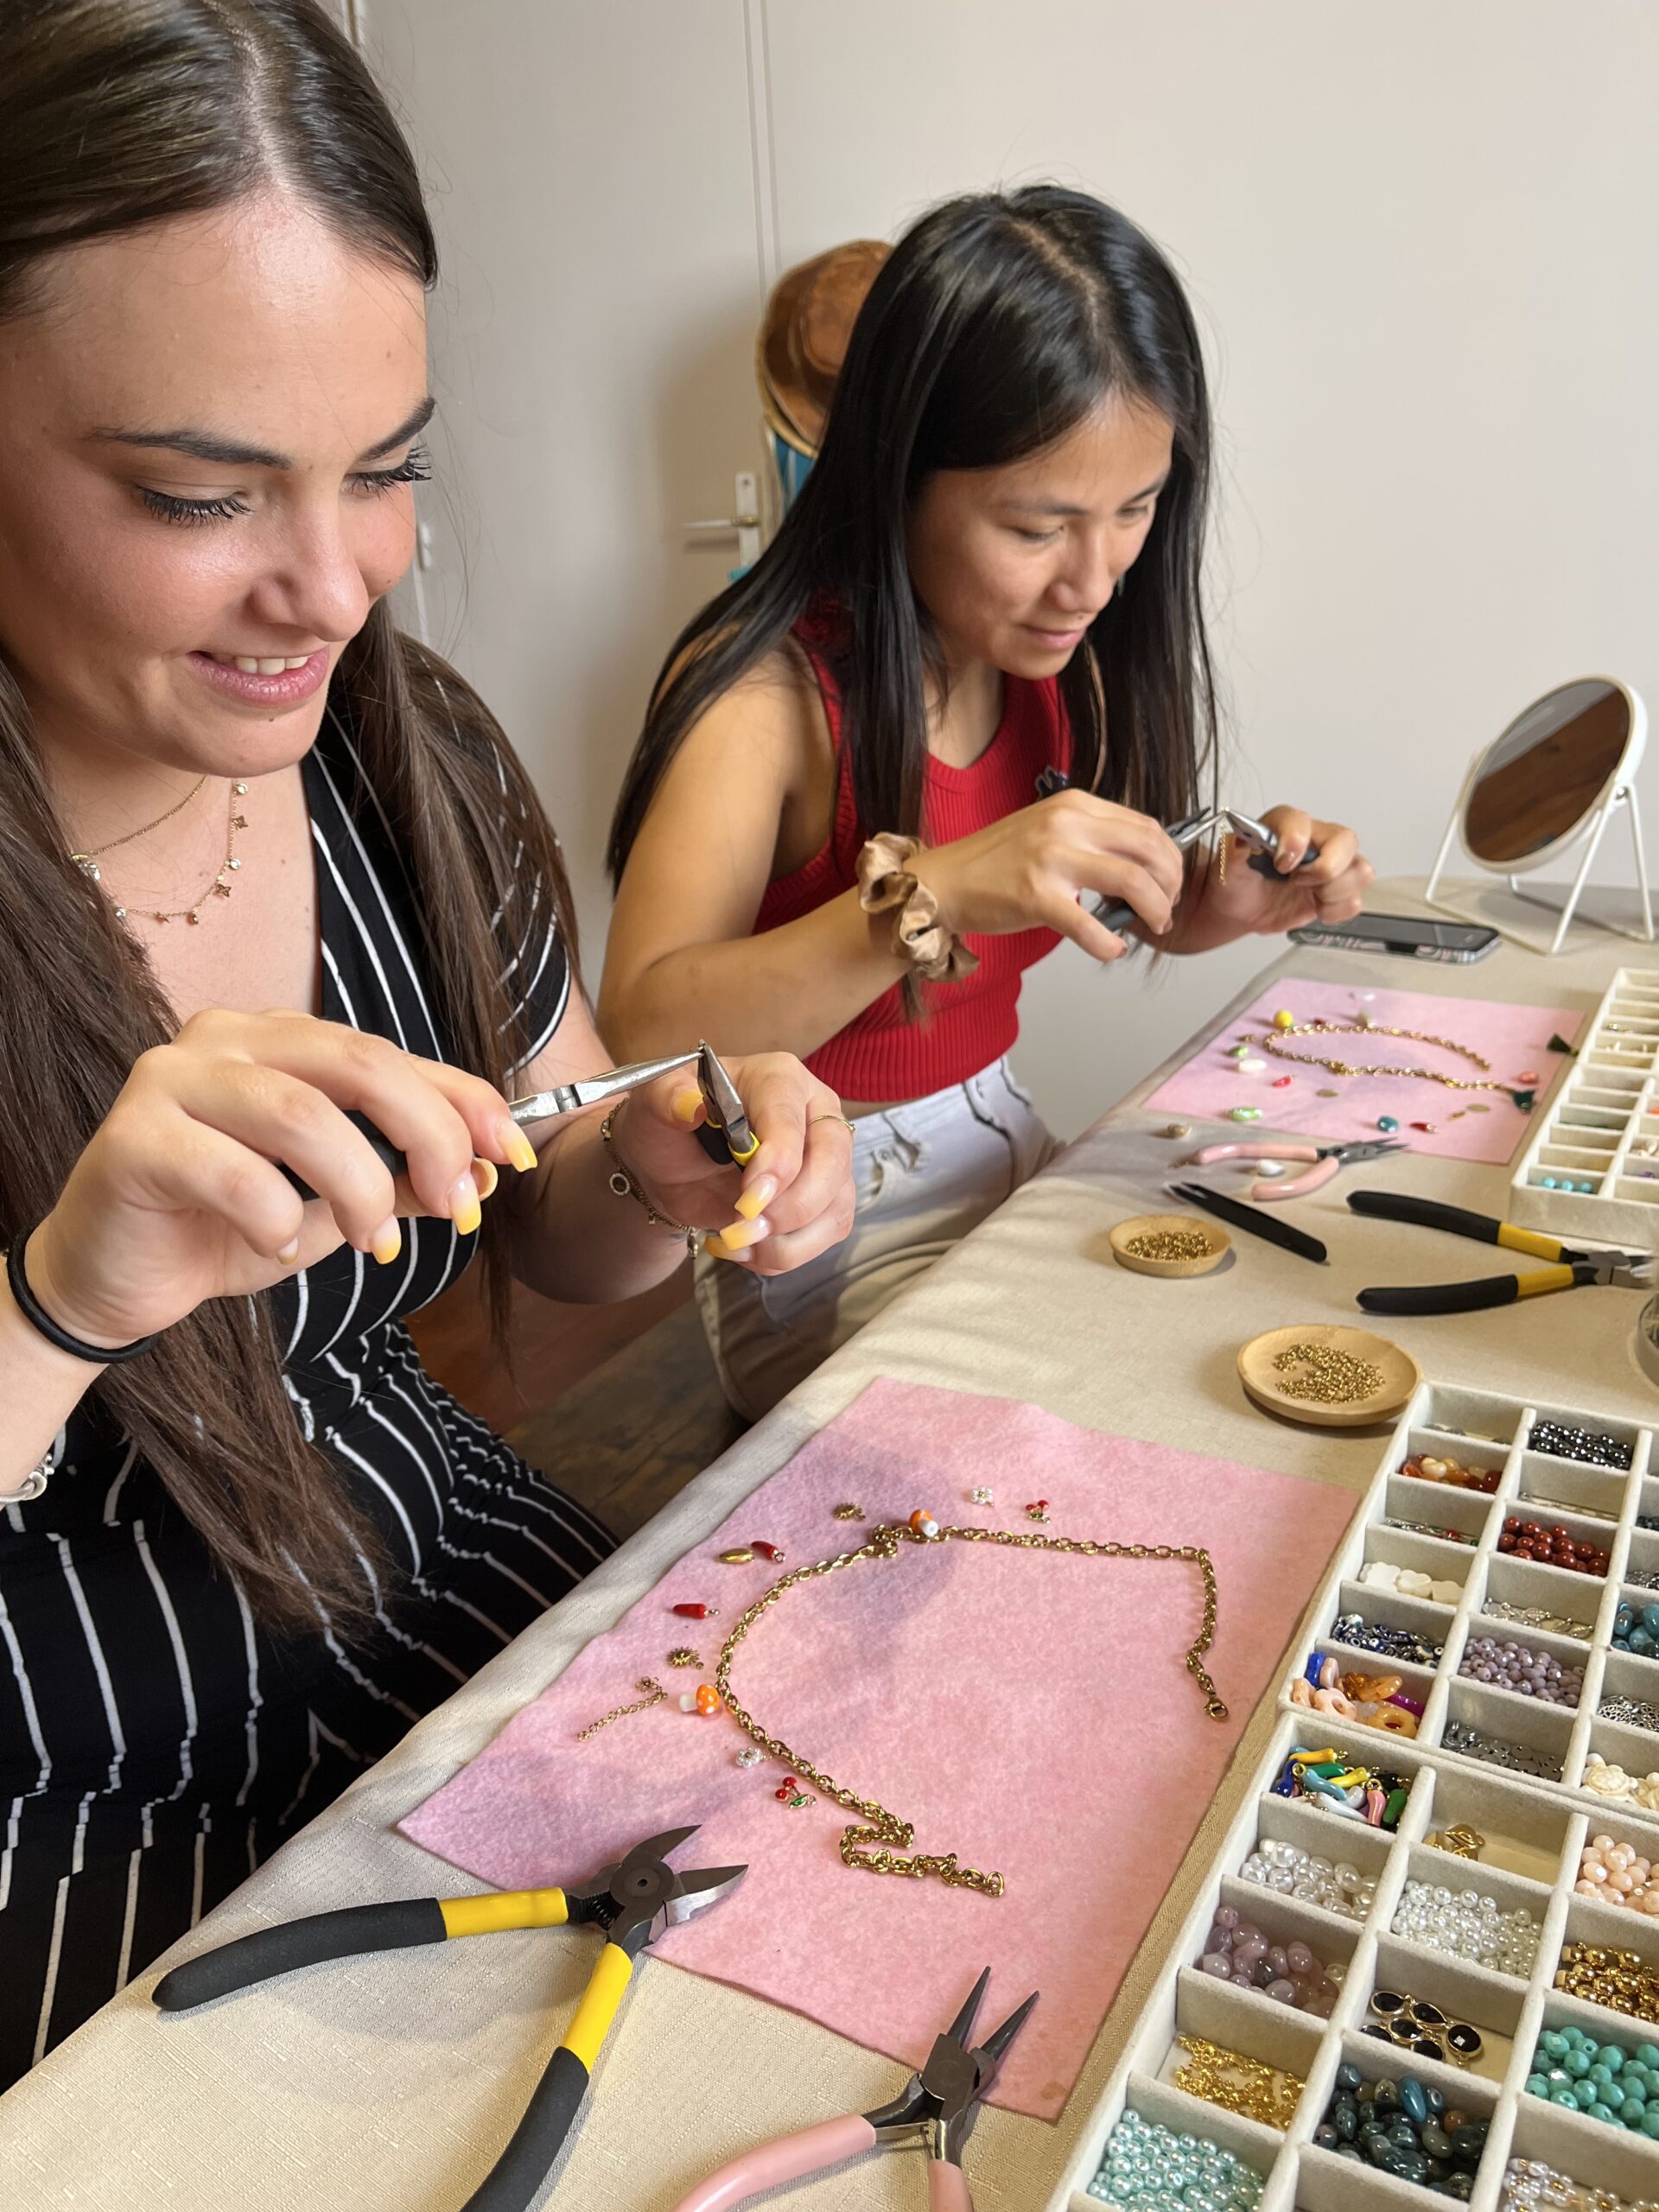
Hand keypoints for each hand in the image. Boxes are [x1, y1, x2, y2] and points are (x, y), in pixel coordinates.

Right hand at [24, 1009, 528, 1349]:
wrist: (115, 1277)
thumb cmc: (228, 1226)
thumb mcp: (337, 1204)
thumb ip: (404, 1178)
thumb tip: (485, 1171)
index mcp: (282, 1038)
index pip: (394, 1054)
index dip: (465, 1103)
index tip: (512, 1158)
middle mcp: (226, 1038)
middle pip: (359, 1064)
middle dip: (427, 1137)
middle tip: (455, 1205)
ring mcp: (171, 1079)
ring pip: (300, 1114)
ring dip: (359, 1188)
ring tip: (374, 1243)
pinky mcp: (132, 1139)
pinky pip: (234, 1172)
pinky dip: (277, 1218)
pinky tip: (278, 1243)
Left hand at [605, 1053, 854, 1273]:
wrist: (672, 1167)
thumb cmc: (670, 1125)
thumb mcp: (654, 1105)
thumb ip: (666, 1099)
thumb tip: (689, 1105)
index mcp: (779, 1080)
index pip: (793, 1123)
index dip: (778, 1165)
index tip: (747, 1201)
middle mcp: (815, 1114)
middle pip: (832, 1165)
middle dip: (791, 1207)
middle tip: (742, 1226)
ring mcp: (827, 1158)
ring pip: (835, 1206)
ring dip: (787, 1240)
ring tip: (735, 1240)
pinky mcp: (826, 1198)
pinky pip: (827, 1233)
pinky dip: (786, 1254)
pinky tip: (746, 1249)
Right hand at [914, 791, 1184, 961]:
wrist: (945, 881)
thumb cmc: (996, 862)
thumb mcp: (1049, 829)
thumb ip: (1091, 837)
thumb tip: (1141, 865)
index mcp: (1074, 805)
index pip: (1146, 826)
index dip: (1170, 859)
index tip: (1171, 882)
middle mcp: (1067, 824)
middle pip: (1149, 850)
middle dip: (1171, 885)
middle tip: (1168, 908)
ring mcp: (1051, 859)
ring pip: (1133, 882)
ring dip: (1155, 910)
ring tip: (1153, 926)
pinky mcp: (1036, 896)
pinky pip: (1091, 925)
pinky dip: (1110, 944)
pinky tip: (1112, 949)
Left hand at [1200, 807, 1373, 940]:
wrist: (1239, 909)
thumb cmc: (1236, 882)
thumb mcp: (1226, 867)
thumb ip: (1234, 851)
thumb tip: (1242, 840)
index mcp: (1286, 825)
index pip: (1302, 821)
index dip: (1296, 842)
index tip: (1281, 865)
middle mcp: (1315, 841)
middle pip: (1347, 841)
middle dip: (1326, 868)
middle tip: (1298, 882)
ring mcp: (1331, 866)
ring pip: (1360, 871)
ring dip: (1334, 891)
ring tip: (1309, 896)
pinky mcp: (1337, 891)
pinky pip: (1355, 900)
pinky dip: (1336, 910)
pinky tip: (1315, 908)